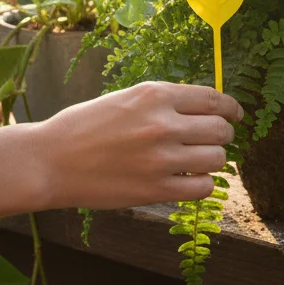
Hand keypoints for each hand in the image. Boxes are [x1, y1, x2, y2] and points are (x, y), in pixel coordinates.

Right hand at [24, 82, 243, 209]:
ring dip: (212, 161)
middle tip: (210, 142)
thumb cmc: (83, 127)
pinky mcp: (156, 189)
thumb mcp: (126, 98)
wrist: (49, 161)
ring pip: (218, 160)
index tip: (234, 115)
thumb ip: (164, 102)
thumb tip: (206, 108)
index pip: (214, 99)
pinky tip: (186, 180)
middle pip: (222, 131)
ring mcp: (162, 158)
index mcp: (155, 94)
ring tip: (194, 162)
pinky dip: (200, 184)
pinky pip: (203, 187)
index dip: (231, 109)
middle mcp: (163, 123)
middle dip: (221, 136)